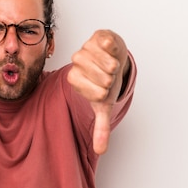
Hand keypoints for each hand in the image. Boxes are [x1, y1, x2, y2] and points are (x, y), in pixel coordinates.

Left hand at [67, 30, 128, 154]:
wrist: (112, 59)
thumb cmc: (106, 82)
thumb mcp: (103, 105)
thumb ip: (100, 127)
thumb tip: (101, 151)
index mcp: (74, 80)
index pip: (94, 92)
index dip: (104, 92)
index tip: (104, 90)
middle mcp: (77, 63)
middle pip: (100, 76)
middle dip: (110, 79)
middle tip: (109, 77)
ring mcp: (86, 48)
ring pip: (103, 60)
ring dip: (113, 65)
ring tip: (112, 66)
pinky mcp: (97, 36)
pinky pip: (104, 41)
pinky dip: (110, 47)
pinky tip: (111, 50)